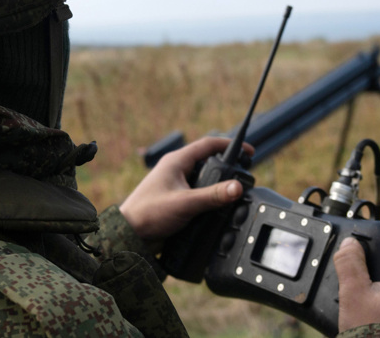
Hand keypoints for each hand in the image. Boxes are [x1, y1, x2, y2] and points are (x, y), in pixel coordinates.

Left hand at [119, 137, 252, 250]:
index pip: (208, 145)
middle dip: (227, 166)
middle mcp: (176, 169)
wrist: (129, 234)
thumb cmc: (148, 214)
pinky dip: (209, 196)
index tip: (249, 151)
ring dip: (218, 183)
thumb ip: (212, 195)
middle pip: (208, 160)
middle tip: (244, 174)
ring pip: (203, 177)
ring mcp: (175, 184)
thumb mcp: (185, 203)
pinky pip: (197, 191)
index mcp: (176, 161)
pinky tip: (217, 206)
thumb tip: (237, 187)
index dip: (231, 145)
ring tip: (234, 192)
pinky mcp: (175, 198)